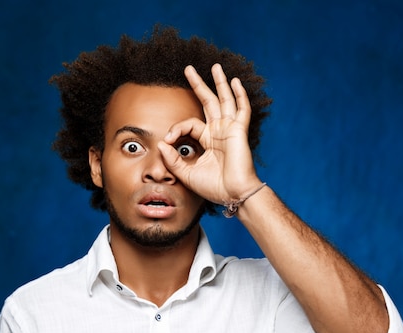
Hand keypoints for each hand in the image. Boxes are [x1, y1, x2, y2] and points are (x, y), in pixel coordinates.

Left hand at [158, 63, 262, 204]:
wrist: (232, 195)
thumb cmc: (214, 187)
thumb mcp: (186, 173)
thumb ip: (172, 159)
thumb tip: (161, 143)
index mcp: (207, 140)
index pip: (189, 124)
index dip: (176, 128)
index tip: (168, 140)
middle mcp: (219, 131)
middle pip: (208, 102)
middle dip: (198, 85)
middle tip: (188, 69)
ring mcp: (230, 130)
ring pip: (224, 100)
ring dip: (220, 83)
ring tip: (215, 66)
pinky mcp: (239, 132)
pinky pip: (241, 110)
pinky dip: (240, 96)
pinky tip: (235, 82)